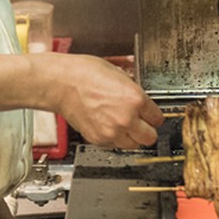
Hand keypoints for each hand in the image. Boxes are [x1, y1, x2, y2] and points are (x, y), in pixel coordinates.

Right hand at [32, 53, 163, 149]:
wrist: (60, 83)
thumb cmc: (84, 73)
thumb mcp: (118, 73)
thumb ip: (133, 91)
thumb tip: (140, 99)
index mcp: (135, 99)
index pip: (158, 118)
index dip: (153, 115)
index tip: (149, 115)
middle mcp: (126, 119)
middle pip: (150, 138)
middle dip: (146, 130)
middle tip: (139, 122)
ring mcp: (112, 132)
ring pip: (133, 145)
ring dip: (130, 136)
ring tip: (121, 123)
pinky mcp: (98, 140)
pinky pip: (115, 145)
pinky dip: (113, 138)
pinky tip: (106, 124)